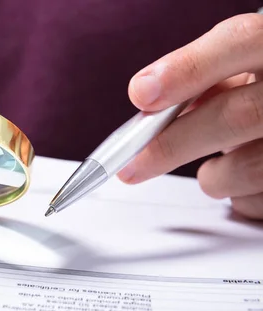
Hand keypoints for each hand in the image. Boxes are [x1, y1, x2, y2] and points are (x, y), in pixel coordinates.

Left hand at [118, 13, 262, 219]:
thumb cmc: (260, 93)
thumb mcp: (243, 71)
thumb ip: (202, 79)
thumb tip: (147, 104)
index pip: (242, 40)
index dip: (189, 68)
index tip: (141, 94)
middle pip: (237, 115)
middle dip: (172, 144)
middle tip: (130, 166)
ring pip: (247, 167)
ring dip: (214, 176)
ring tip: (219, 165)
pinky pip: (256, 201)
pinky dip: (239, 195)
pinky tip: (250, 179)